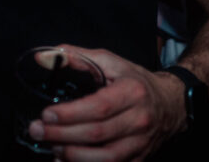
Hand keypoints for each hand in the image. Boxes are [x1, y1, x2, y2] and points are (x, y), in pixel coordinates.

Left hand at [27, 46, 185, 161]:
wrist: (170, 104)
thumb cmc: (135, 81)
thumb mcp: (111, 62)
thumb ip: (77, 57)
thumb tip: (43, 57)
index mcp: (132, 92)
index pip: (99, 107)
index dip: (71, 114)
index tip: (46, 114)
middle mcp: (139, 120)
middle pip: (98, 134)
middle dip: (62, 135)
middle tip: (37, 131)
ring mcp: (141, 143)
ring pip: (106, 158)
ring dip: (73, 155)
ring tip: (52, 147)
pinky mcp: (140, 159)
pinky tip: (66, 161)